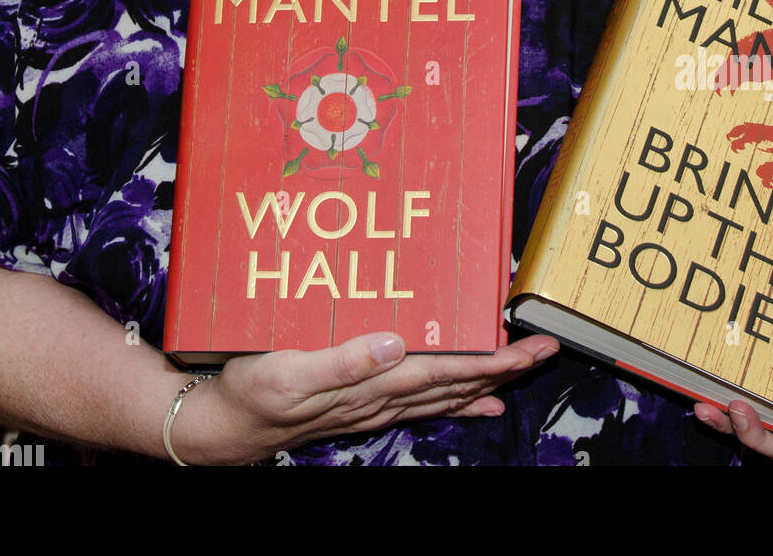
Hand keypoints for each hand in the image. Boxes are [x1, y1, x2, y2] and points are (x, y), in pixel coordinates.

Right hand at [175, 330, 560, 463]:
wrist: (226, 427)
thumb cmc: (254, 394)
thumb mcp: (290, 373)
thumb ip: (343, 360)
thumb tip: (395, 345)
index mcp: (372, 386)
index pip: (444, 373)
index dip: (488, 362)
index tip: (525, 350)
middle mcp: (382, 399)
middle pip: (456, 383)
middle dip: (504, 368)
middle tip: (546, 349)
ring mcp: (375, 405)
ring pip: (445, 392)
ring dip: (486, 379)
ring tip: (522, 369)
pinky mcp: (363, 404)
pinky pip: (423, 401)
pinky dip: (455, 398)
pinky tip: (476, 399)